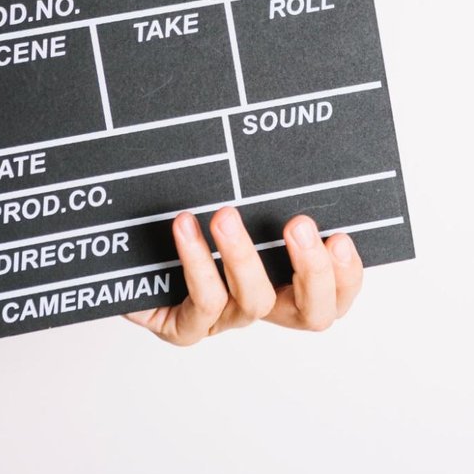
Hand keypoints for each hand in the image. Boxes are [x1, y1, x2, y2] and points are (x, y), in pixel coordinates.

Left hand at [125, 207, 363, 344]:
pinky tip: (185, 226)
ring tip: (225, 216)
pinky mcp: (187, 327)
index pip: (336, 293)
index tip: (340, 237)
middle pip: (312, 313)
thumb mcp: (237, 205)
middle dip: (312, 270)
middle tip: (299, 225)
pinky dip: (196, 262)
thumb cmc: (190, 222)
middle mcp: (265, 304)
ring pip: (254, 301)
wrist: (126, 255)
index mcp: (288, 282)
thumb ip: (263, 193)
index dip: (346, 274)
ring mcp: (227, 319)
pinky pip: (202, 302)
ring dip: (243, 256)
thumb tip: (284, 147)